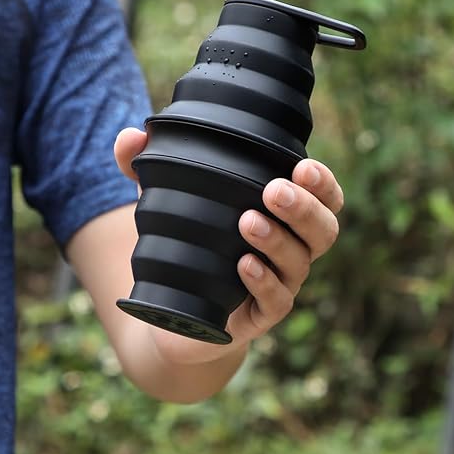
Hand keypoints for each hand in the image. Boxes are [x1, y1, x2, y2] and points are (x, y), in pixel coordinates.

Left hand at [114, 127, 342, 361]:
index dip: (323, 184)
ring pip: (300, 263)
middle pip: (324, 230)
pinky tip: (243, 265)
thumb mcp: (166, 203)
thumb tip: (128, 137)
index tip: (303, 166)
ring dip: (278, 240)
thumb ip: (146, 168)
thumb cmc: (187, 248)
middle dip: (304, 208)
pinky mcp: (259, 317)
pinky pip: (275, 301)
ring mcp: (278, 285)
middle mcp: (290, 251)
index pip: (324, 199)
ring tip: (248, 221)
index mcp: (283, 218)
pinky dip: (263, 282)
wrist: (176, 316)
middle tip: (274, 190)